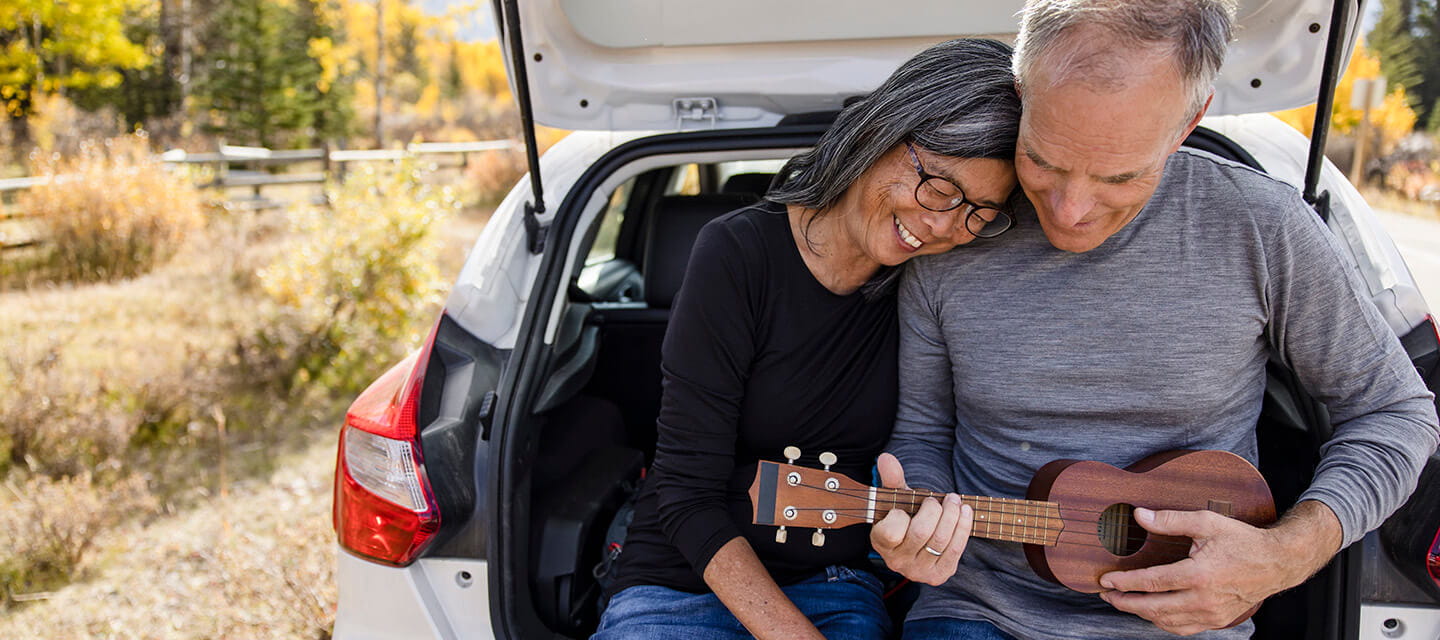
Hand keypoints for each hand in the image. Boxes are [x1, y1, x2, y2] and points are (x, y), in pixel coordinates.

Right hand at [869, 453, 973, 585]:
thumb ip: (891, 479)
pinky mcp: (938, 576)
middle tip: (944, 497)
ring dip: (953, 516)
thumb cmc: (907, 515)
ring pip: (940, 542)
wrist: (919, 542)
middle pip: (921, 533)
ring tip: (956, 501)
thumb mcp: (897, 498)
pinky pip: (955, 550)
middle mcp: (897, 562)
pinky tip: (965, 512)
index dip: (902, 514)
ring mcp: (918, 572)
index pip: (891, 530)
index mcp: (881, 543)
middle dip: (936, 510)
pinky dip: (963, 528)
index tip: (907, 505)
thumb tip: (886, 458)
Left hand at [1097, 504, 1337, 635]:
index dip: (1125, 583)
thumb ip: (1170, 520)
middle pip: (1154, 608)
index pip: (1152, 582)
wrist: (1276, 562)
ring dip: (1142, 614)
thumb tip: (1139, 515)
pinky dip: (1163, 622)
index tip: (1106, 581)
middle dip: (1126, 603)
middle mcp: (1204, 599)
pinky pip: (1183, 628)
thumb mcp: (1206, 522)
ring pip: (1167, 622)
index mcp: (1199, 575)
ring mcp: (1211, 614)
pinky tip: (1152, 612)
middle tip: (1107, 596)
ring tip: (1125, 602)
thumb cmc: (1242, 541)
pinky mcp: (1217, 620)